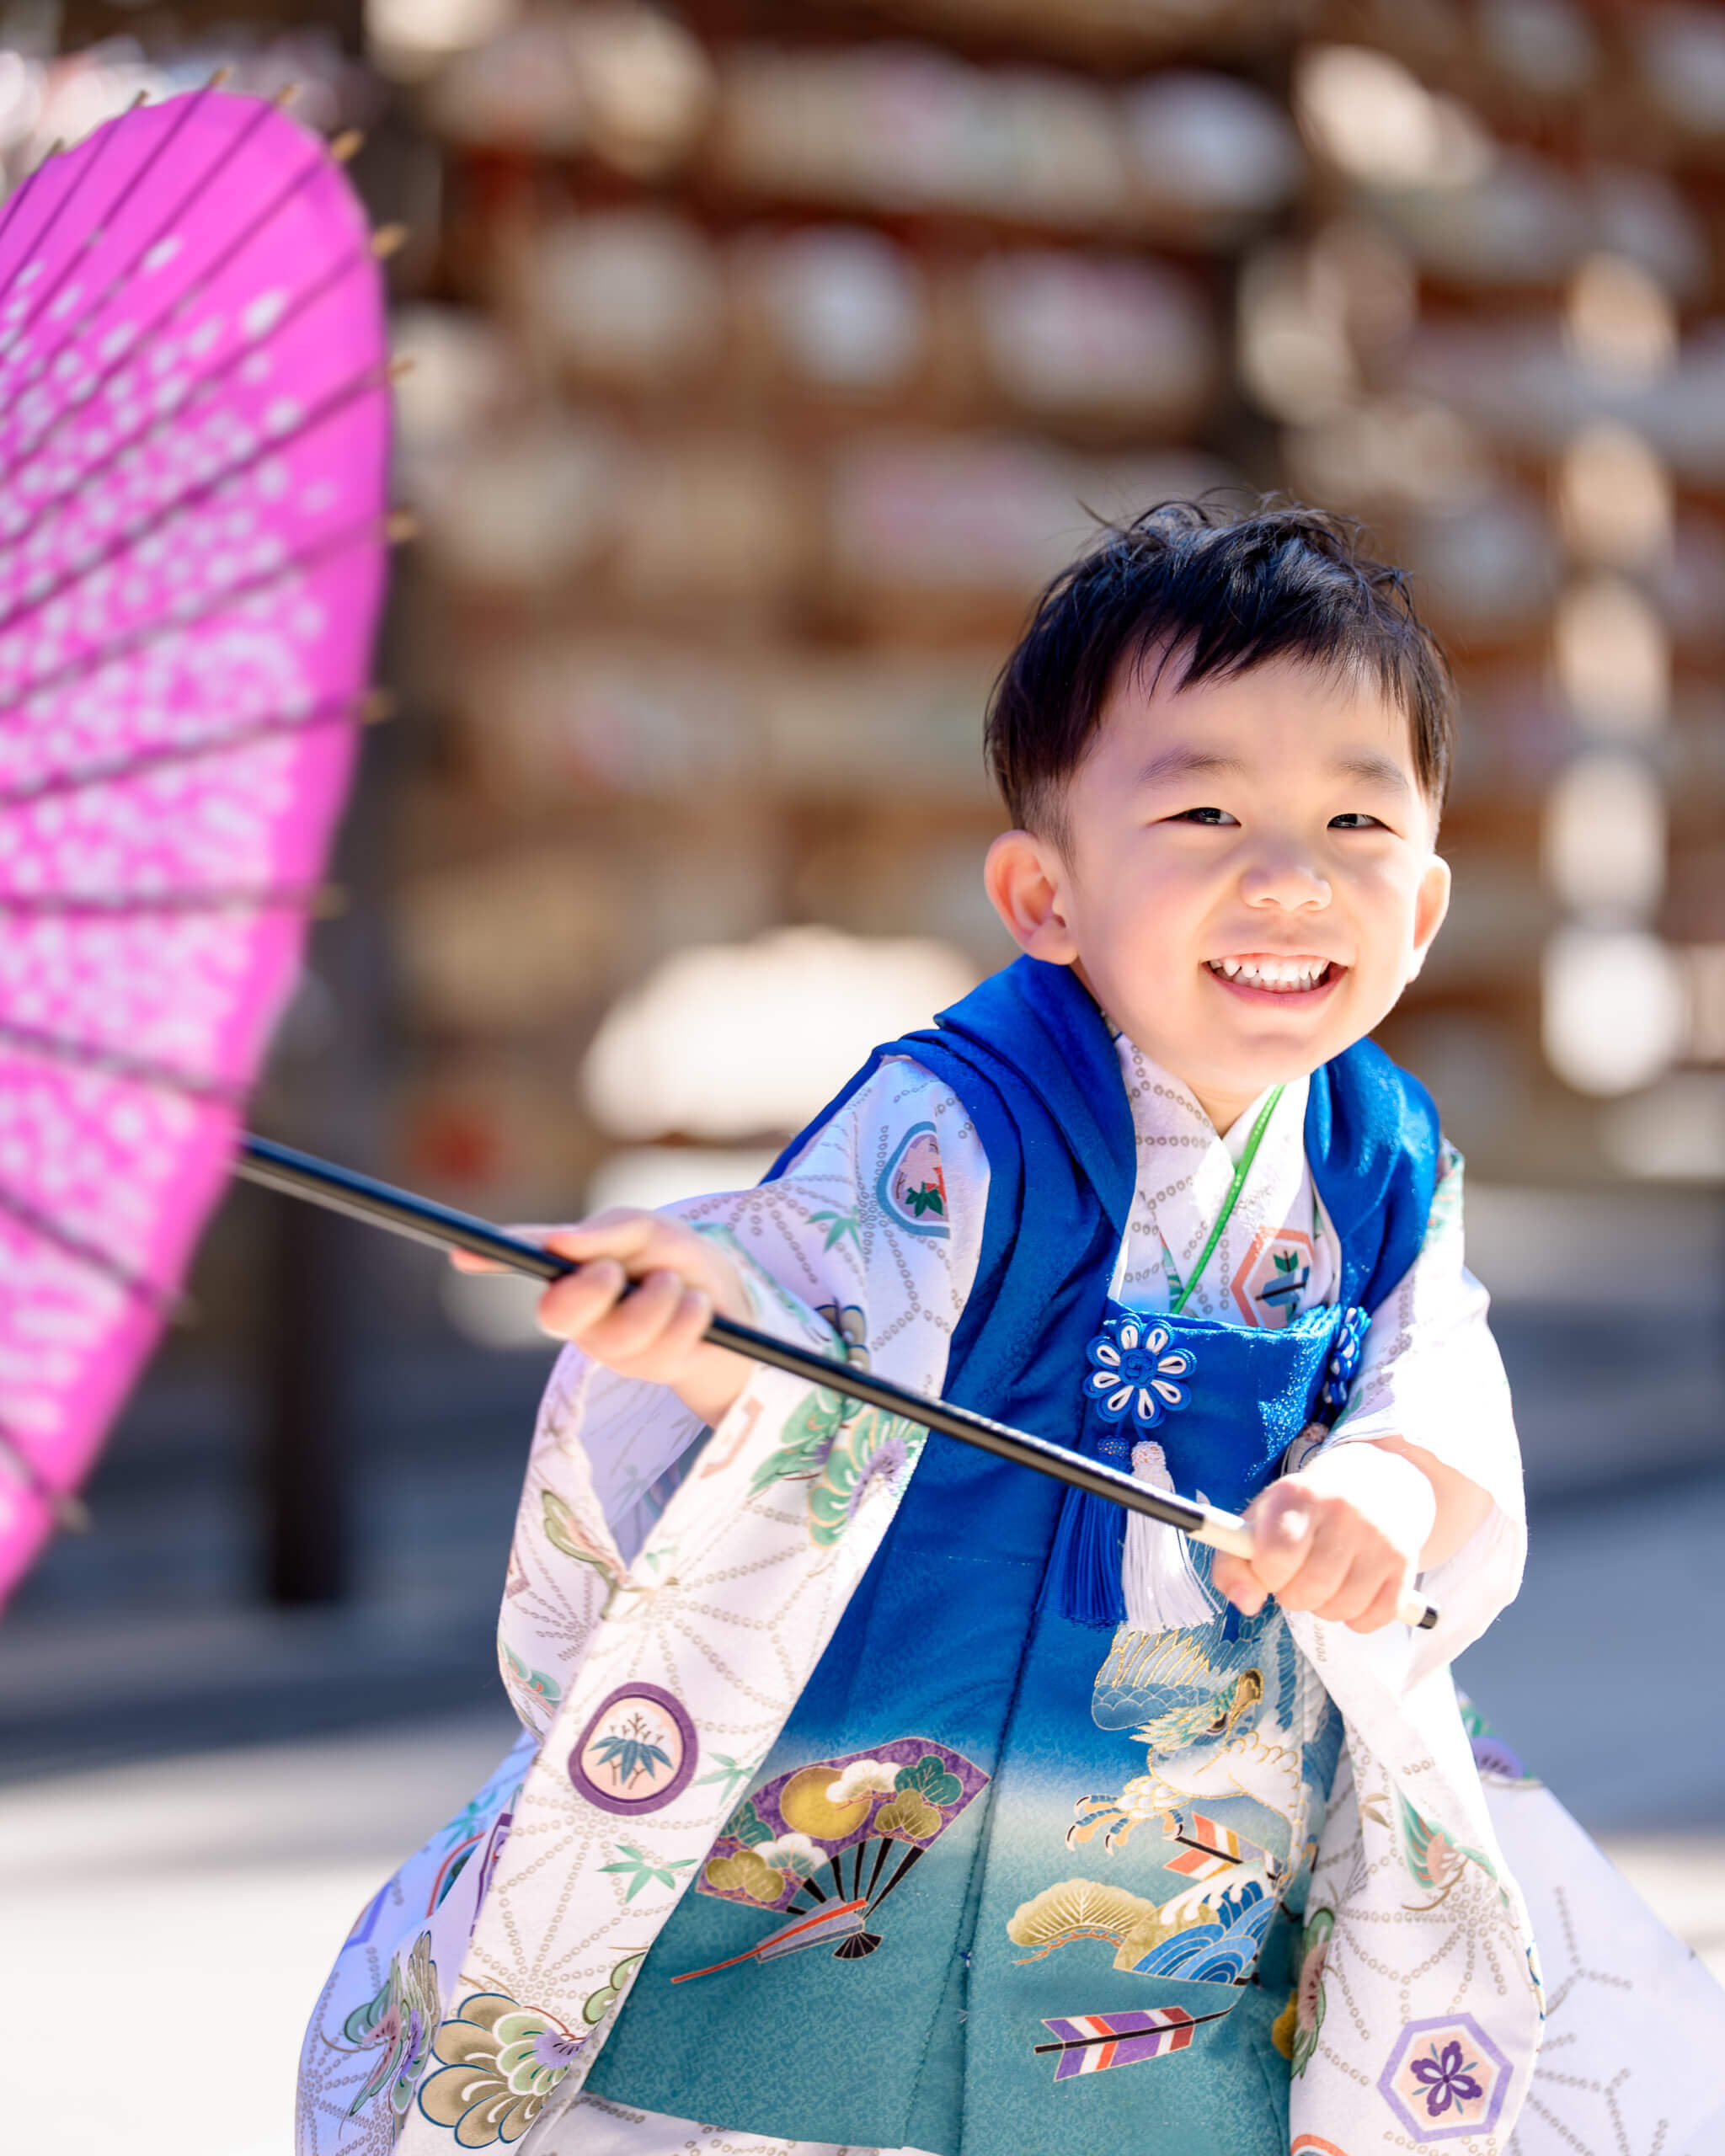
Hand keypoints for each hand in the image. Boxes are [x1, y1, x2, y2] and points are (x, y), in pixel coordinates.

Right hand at [452, 1209, 753, 1426]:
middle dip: (590, 1289)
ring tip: (678, 1285)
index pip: (525, 1261)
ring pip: (621, 1333)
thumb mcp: (651, 1232)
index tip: (462, 1252)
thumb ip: (612, 1230)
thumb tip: (562, 1240)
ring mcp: (613, 1349)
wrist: (734, 1303)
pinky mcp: (652, 1371)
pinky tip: (700, 1309)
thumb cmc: (677, 1260)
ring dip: (661, 1298)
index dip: (491, 1257)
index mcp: (574, 1273)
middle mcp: (583, 1316)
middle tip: (615, 1270)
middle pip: (556, 1316)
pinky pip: (667, 1344)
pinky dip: (692, 1315)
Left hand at [1211, 1445, 1435, 1633]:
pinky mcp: (1404, 1562)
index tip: (1270, 1569)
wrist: (1372, 1484)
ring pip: (1341, 1608)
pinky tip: (1352, 1591)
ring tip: (1324, 1581)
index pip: (1275, 1557)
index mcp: (1297, 1495)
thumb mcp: (1260, 1522)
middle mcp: (1342, 1511)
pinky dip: (1358, 1617)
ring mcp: (1377, 1537)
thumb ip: (1233, 1564)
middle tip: (1297, 1577)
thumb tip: (1245, 1603)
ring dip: (1325, 1607)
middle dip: (1294, 1595)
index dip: (1266, 1575)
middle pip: (1308, 1590)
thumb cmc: (1302, 1513)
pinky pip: (1375, 1618)